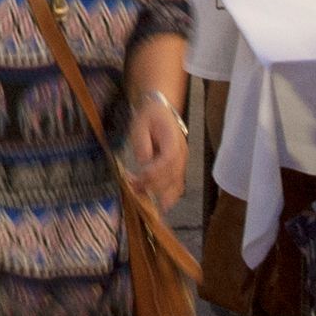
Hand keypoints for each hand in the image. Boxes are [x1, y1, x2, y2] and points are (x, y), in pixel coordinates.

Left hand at [125, 93, 189, 207]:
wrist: (161, 111)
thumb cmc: (149, 117)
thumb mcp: (140, 126)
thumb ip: (142, 145)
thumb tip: (143, 164)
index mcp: (173, 141)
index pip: (167, 161)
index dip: (154, 173)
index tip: (137, 178)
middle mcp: (181, 155)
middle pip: (172, 177)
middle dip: (152, 187)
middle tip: (133, 189)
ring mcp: (182, 163)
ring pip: (177, 186)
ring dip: (160, 196)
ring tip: (141, 197)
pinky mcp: (178, 169)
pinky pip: (177, 187)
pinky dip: (167, 197)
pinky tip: (156, 205)